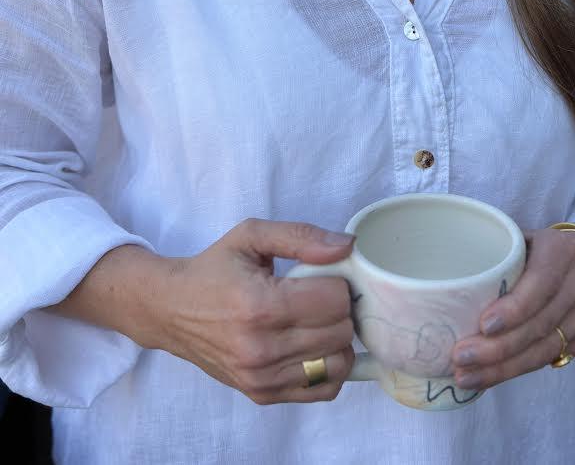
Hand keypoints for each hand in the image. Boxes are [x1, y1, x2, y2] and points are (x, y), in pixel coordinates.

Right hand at [141, 219, 355, 404]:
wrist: (170, 309)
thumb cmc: (213, 270)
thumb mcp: (251, 236)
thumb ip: (301, 236)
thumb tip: (347, 247)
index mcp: (260, 305)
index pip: (336, 300)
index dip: (337, 281)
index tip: (321, 275)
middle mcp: (262, 348)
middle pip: (341, 331)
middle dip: (339, 308)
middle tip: (318, 294)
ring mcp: (262, 378)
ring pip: (339, 363)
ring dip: (336, 338)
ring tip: (315, 319)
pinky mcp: (262, 395)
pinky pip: (324, 389)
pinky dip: (328, 366)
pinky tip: (311, 344)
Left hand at [450, 228, 574, 390]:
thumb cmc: (536, 248)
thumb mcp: (519, 238)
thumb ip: (492, 252)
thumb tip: (440, 278)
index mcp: (561, 252)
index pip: (540, 284)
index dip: (513, 308)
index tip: (483, 325)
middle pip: (538, 324)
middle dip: (497, 348)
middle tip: (460, 357)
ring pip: (542, 350)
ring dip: (502, 368)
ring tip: (466, 376)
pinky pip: (546, 360)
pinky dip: (514, 370)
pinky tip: (487, 376)